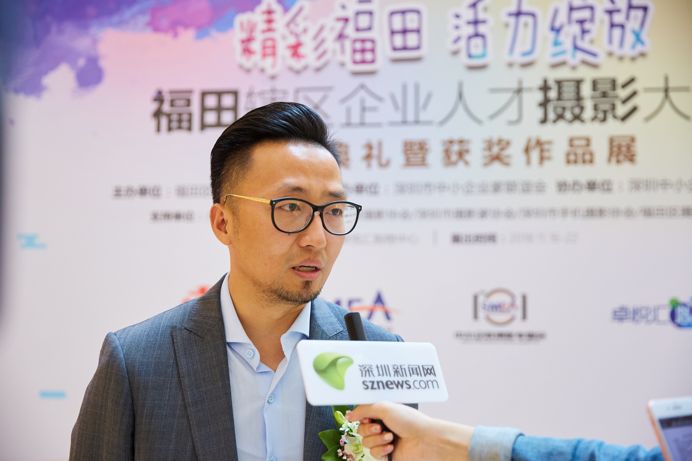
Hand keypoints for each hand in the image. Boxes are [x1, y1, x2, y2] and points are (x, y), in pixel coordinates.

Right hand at [348, 402, 473, 460]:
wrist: (425, 440)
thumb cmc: (409, 420)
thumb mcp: (384, 408)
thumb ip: (363, 409)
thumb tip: (348, 415)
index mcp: (382, 413)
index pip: (362, 415)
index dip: (362, 418)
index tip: (368, 418)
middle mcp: (382, 426)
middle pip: (361, 430)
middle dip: (369, 430)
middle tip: (380, 428)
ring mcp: (384, 441)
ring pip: (366, 443)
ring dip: (377, 440)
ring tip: (390, 438)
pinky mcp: (387, 455)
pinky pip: (373, 454)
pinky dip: (381, 450)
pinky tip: (391, 447)